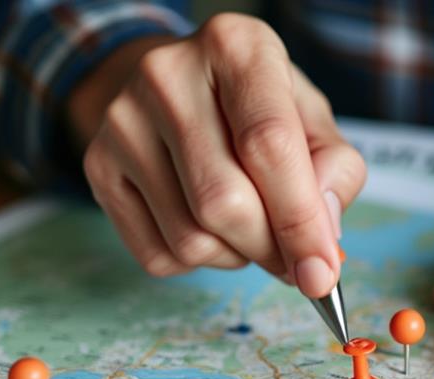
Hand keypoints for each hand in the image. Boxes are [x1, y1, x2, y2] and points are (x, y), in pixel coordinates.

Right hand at [72, 14, 364, 296]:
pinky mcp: (98, 166)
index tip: (321, 273)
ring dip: (235, 256)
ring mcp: (123, 122)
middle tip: (292, 257)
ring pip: (190, 239)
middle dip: (269, 248)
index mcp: (235, 48)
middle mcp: (168, 77)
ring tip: (249, 227)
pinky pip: (157, 255)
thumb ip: (334, 171)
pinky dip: (198, 262)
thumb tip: (320, 241)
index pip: (268, 145)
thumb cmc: (258, 107)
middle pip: (224, 202)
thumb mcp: (312, 118)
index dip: (300, 221)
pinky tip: (209, 228)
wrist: (179, 87)